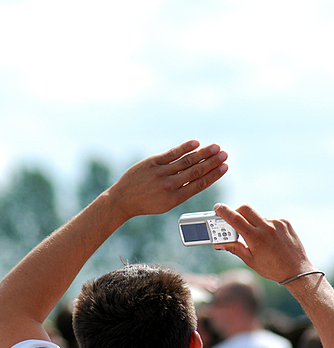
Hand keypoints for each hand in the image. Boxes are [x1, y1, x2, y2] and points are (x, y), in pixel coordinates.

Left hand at [110, 140, 227, 219]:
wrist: (123, 200)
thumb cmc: (147, 203)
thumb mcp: (166, 204)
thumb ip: (183, 191)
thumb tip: (200, 177)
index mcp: (175, 198)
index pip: (199, 184)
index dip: (214, 175)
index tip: (225, 167)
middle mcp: (169, 185)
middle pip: (196, 171)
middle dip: (213, 162)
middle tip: (225, 154)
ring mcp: (160, 173)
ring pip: (186, 161)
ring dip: (203, 153)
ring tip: (216, 147)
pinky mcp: (152, 162)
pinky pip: (171, 153)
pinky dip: (184, 148)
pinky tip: (196, 143)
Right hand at [213, 203, 314, 282]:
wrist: (297, 271)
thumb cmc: (272, 268)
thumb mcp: (250, 260)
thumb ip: (234, 248)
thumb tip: (220, 242)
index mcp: (255, 238)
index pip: (235, 219)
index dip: (224, 211)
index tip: (218, 208)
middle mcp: (267, 228)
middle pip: (245, 209)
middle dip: (236, 212)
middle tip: (233, 221)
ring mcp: (277, 224)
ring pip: (258, 216)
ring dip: (253, 223)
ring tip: (257, 239)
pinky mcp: (285, 223)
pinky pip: (269, 220)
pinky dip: (265, 227)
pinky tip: (270, 239)